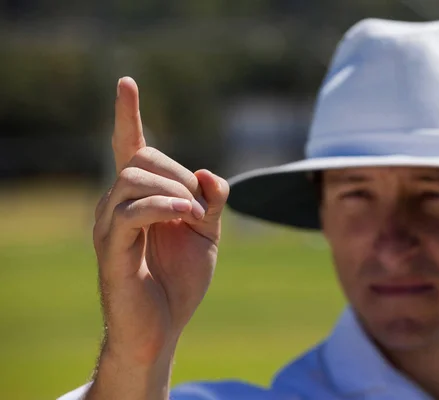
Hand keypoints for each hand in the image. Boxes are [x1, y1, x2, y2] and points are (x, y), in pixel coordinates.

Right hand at [93, 77, 228, 366]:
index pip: (129, 147)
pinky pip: (133, 210)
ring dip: (175, 189)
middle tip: (200, 206)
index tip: (127, 82)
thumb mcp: (208, 234)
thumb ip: (212, 200)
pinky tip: (188, 217)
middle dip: (179, 173)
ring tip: (196, 217)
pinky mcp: (112, 249)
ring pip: (133, 177)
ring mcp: (110, 225)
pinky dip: (166, 206)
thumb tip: (206, 171)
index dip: (128, 114)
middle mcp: (117, 205)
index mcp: (140, 198)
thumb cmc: (181, 280)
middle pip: (142, 158)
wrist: (163, 328)